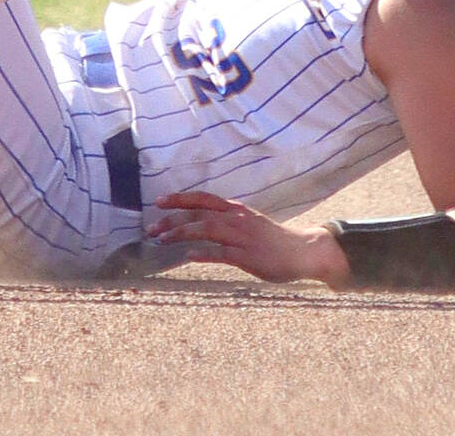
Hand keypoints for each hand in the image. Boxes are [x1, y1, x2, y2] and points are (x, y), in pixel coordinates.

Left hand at [148, 192, 351, 287]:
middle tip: (151, 227)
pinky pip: (222, 253)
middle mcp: (236, 218)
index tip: (159, 201)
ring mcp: (242, 236)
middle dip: (173, 218)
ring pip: (206, 229)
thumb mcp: (248, 222)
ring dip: (182, 233)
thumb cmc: (272, 239)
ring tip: (162, 240)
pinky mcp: (248, 256)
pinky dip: (204, 253)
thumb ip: (227, 221)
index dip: (180, 198)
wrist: (302, 250)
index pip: (202, 198)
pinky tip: (188, 256)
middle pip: (199, 213)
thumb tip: (203, 224)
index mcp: (235, 209)